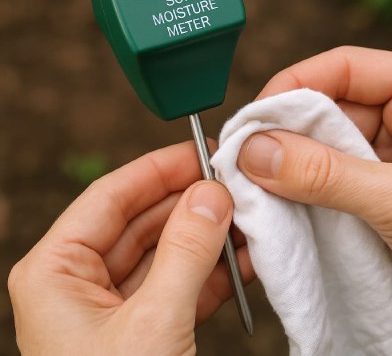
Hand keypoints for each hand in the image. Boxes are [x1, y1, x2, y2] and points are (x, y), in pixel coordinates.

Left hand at [8, 141, 253, 354]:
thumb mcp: (153, 324)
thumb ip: (185, 253)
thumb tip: (213, 195)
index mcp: (57, 270)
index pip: (112, 196)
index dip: (159, 169)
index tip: (201, 151)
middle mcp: (81, 281)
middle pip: (144, 220)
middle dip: (192, 202)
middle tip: (233, 183)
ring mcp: (117, 305)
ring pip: (168, 252)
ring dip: (210, 236)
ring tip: (249, 216)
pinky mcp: (149, 327)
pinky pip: (184, 284)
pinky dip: (218, 272)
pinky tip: (249, 257)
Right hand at [237, 46, 391, 338]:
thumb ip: (327, 174)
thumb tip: (258, 152)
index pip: (346, 69)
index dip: (295, 87)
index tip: (255, 118)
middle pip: (328, 111)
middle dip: (287, 135)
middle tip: (246, 159)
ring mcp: (390, 161)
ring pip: (324, 150)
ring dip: (291, 169)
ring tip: (257, 186)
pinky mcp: (378, 197)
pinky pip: (329, 185)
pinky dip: (304, 195)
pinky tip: (281, 206)